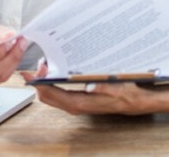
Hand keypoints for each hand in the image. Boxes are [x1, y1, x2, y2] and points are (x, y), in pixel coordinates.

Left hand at [20, 70, 152, 114]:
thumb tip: (90, 86)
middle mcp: (75, 105)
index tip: (32, 70)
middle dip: (38, 81)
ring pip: (51, 96)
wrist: (135, 101)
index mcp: (80, 103)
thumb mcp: (117, 88)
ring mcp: (76, 103)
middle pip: (46, 96)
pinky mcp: (79, 100)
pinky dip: (52, 83)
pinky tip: (56, 70)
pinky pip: (59, 94)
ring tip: (46, 64)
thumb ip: (103, 88)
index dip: (38, 82)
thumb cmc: (126, 93)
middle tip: (39, 63)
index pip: (50, 94)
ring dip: (45, 82)